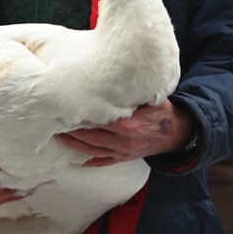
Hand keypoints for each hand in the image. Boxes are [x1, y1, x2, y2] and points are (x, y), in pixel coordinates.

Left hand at [56, 99, 192, 166]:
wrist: (178, 134)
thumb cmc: (161, 111)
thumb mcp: (150, 96)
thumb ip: (131, 89)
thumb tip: (113, 72)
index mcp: (129, 125)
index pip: (99, 119)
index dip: (82, 113)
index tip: (66, 106)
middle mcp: (124, 141)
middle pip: (90, 136)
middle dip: (72, 129)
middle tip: (54, 120)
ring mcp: (123, 153)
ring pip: (92, 150)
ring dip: (74, 144)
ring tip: (57, 135)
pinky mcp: (123, 159)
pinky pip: (102, 161)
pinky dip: (87, 160)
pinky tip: (73, 157)